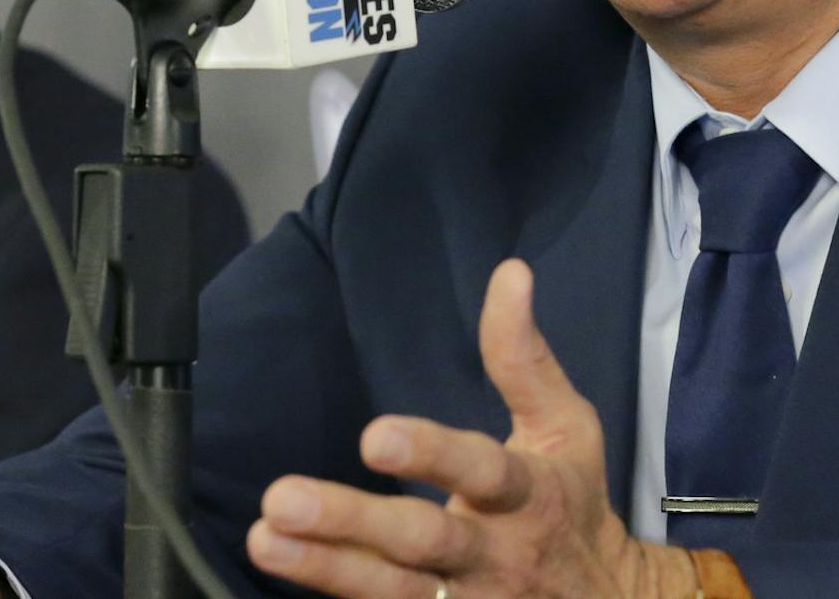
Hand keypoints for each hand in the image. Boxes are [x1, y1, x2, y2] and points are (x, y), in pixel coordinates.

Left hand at [246, 259, 698, 598]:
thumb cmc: (572, 502)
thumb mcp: (565, 425)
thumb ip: (523, 357)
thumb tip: (509, 273)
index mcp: (528, 493)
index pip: (480, 470)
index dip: (431, 455)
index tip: (374, 436)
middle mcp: (496, 554)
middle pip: (422, 542)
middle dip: (352, 523)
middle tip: (282, 500)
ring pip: (396, 594)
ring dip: (326, 569)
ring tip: (266, 539)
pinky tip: (292, 581)